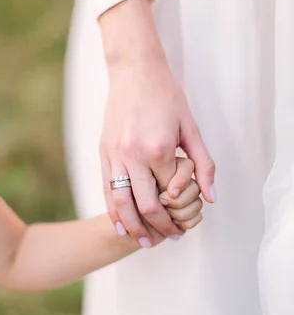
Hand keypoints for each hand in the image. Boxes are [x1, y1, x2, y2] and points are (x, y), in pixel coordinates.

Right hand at [99, 0, 214, 245]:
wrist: (134, 72)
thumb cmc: (167, 96)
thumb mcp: (192, 127)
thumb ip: (203, 164)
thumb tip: (210, 197)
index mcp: (159, 149)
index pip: (169, 195)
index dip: (178, 215)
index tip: (185, 227)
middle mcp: (134, 156)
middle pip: (145, 206)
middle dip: (159, 228)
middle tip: (169, 239)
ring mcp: (115, 155)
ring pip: (121, 203)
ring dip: (134, 227)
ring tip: (144, 242)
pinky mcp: (103, 153)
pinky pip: (106, 189)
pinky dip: (113, 211)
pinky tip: (121, 225)